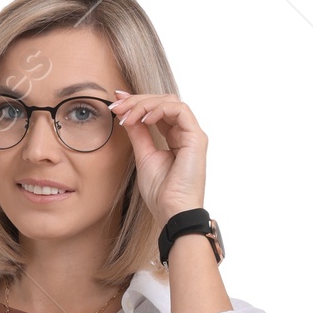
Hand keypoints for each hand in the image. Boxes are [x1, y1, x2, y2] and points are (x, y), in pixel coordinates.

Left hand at [110, 91, 207, 224]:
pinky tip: (144, 120)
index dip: (137, 103)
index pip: (157, 110)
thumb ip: (138, 134)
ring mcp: (192, 134)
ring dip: (145, 104)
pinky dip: (159, 110)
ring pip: (170, 101)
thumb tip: (126, 115)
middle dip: (137, 101)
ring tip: (127, 116)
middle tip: (117, 106)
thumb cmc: (161, 192)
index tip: (116, 103)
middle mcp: (185, 133)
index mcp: (174, 137)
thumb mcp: (143, 156)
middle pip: (163, 101)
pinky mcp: (196, 137)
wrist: (172, 211)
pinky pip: (179, 110)